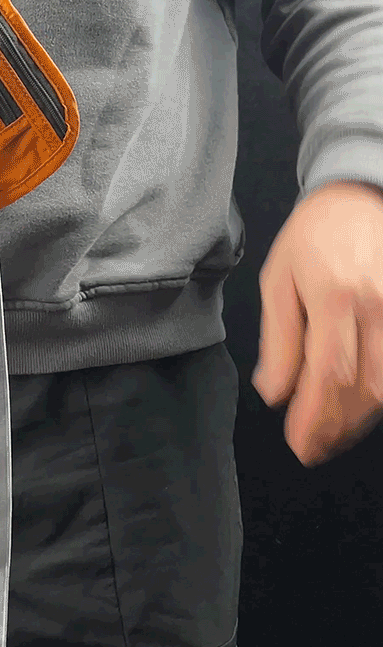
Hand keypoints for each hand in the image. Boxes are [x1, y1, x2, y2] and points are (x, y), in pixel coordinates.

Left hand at [252, 180, 382, 466]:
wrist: (361, 199)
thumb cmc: (313, 237)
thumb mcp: (279, 279)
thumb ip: (278, 338)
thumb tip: (274, 392)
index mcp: (336, 294)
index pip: (328, 372)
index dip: (313, 416)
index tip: (297, 441)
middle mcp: (380, 306)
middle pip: (365, 388)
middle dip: (336, 427)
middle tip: (309, 447)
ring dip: (360, 420)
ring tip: (330, 435)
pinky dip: (380, 396)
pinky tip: (360, 408)